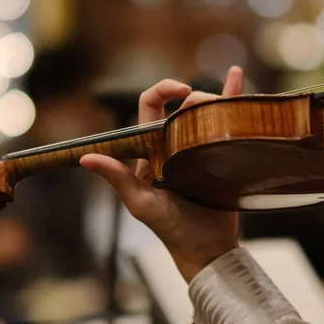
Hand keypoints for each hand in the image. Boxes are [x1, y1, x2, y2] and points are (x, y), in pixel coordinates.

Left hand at [80, 66, 243, 281]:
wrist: (207, 248)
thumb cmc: (171, 229)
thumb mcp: (141, 204)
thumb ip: (116, 178)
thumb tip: (86, 157)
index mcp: (152, 148)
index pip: (150, 106)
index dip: (163, 90)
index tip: (181, 91)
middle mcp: (174, 143)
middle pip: (182, 104)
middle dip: (194, 98)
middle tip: (207, 111)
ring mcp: (198, 147)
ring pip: (205, 109)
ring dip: (215, 96)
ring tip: (227, 101)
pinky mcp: (222, 153)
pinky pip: (226, 121)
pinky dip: (232, 97)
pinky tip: (237, 75)